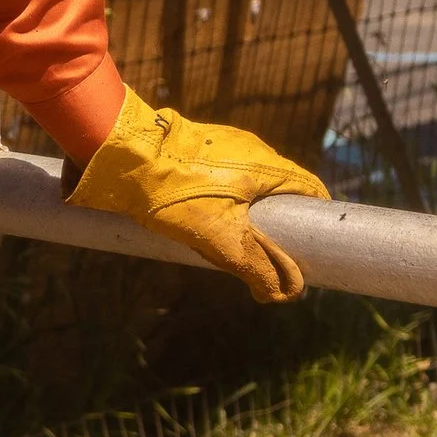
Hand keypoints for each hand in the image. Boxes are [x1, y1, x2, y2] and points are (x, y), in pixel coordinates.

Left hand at [62, 90, 325, 302]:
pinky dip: (219, 198)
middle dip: (274, 220)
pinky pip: (220, 175)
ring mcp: (223, 143)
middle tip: (261, 250)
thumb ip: (256, 267)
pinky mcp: (196, 145)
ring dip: (244, 210)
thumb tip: (283, 293)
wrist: (123, 154)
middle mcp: (252, 148)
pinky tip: (197, 216)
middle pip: (278, 189)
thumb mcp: (222, 239)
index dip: (314, 218)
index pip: (310, 190)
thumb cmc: (176, 193)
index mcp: (269, 166)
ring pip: (247, 183)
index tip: (308, 245)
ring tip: (224, 237)